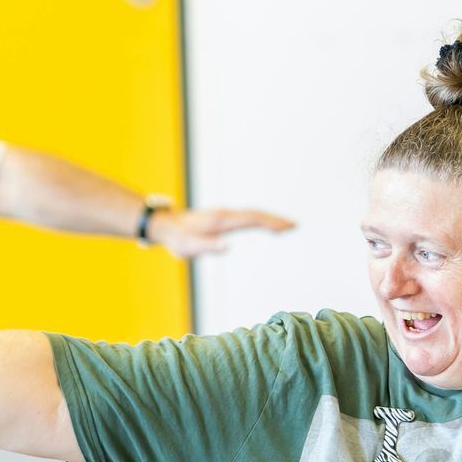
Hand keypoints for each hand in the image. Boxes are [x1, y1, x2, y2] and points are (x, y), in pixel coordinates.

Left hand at [146, 207, 295, 258]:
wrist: (167, 226)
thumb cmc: (178, 239)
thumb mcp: (189, 246)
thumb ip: (207, 246)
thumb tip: (228, 247)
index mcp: (221, 221)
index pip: (250, 219)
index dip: (270, 222)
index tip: (286, 226)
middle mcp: (225, 215)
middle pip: (255, 214)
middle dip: (276, 219)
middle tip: (295, 225)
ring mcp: (225, 215)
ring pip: (252, 215)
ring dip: (270, 219)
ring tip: (288, 226)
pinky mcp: (224, 219)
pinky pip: (247, 217)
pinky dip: (261, 221)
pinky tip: (268, 227)